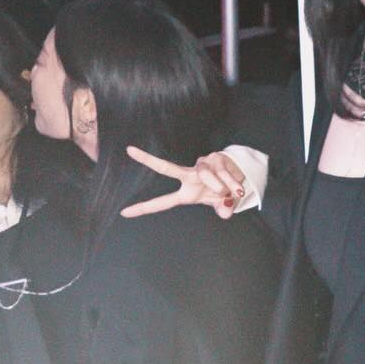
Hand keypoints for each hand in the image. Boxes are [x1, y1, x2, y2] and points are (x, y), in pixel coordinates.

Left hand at [121, 146, 246, 218]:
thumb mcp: (221, 205)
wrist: (240, 176)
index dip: (144, 208)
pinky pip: (225, 176)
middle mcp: (189, 177)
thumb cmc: (223, 192)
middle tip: (129, 150)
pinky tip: (238, 188)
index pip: (162, 202)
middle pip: (166, 167)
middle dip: (148, 160)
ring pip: (210, 179)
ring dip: (223, 188)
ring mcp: (201, 166)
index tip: (124, 212)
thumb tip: (226, 211)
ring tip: (232, 193)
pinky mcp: (216, 158)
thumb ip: (222, 210)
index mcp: (186, 193)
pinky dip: (234, 186)